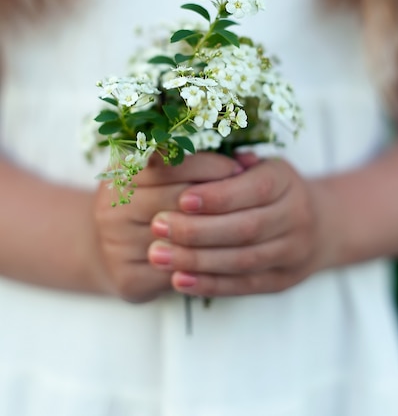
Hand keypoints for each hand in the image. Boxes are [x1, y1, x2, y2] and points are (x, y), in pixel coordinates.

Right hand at [93, 153, 242, 302]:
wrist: (108, 250)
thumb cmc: (148, 203)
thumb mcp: (161, 175)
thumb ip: (198, 163)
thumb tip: (248, 159)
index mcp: (119, 172)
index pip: (168, 162)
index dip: (207, 165)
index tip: (237, 168)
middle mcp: (110, 207)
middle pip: (175, 199)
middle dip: (218, 196)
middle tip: (250, 197)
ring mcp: (116, 244)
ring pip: (179, 237)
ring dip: (216, 231)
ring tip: (243, 224)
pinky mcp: (127, 278)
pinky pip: (176, 271)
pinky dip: (205, 263)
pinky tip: (226, 254)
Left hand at [148, 154, 323, 296]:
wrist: (321, 224)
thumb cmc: (270, 187)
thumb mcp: (256, 164)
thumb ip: (225, 163)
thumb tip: (179, 154)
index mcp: (285, 181)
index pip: (254, 190)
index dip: (217, 197)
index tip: (181, 199)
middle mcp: (295, 216)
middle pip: (246, 228)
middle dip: (197, 230)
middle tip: (158, 226)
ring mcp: (292, 252)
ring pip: (242, 260)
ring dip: (197, 260)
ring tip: (158, 255)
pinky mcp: (282, 280)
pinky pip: (244, 285)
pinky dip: (209, 284)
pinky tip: (178, 279)